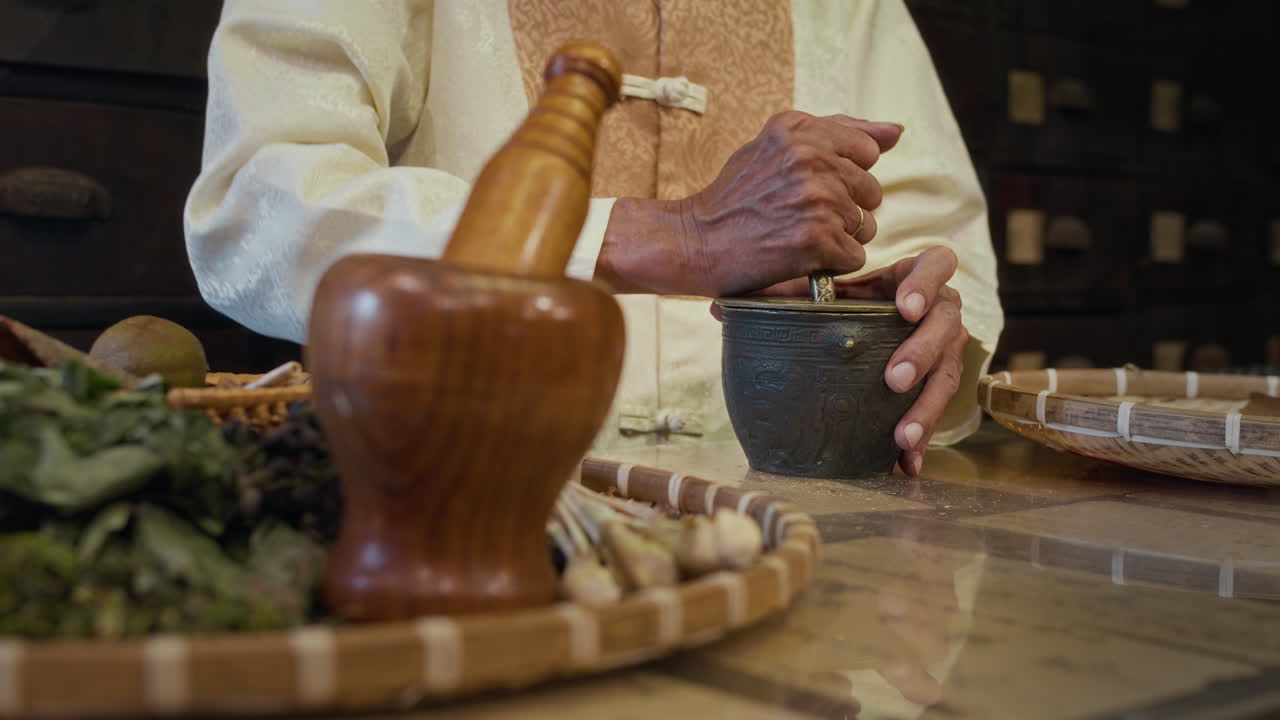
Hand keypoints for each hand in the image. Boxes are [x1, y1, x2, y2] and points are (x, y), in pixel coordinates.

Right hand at [596, 111, 902, 295]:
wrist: (692, 242)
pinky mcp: (815, 239)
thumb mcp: (776, 147)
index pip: (867, 150)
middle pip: (871, 191)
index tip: (814, 189)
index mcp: (798, 129)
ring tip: (798, 239)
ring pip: (866, 225)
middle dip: (846, 210)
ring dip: (839, 240)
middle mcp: (809, 157)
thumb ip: (837, 132)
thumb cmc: (733, 198)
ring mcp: (815, 198)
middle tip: (801, 219)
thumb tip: (896, 131)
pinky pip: (854, 256)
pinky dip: (831, 265)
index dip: (847, 175)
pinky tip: (800, 258)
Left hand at [762, 247, 965, 475]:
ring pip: (948, 374)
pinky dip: (923, 438)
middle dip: (922, 353)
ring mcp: (943, 349)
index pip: (936, 264)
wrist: (852, 340)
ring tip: (901, 435)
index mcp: (908, 279)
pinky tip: (906, 462)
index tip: (905, 308)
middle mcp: (937, 312)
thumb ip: (775, 298)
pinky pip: (938, 412)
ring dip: (926, 407)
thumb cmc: (833, 309)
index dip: (927, 282)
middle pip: (947, 324)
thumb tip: (720, 311)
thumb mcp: (810, 300)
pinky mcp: (937, 385)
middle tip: (893, 380)